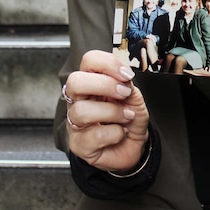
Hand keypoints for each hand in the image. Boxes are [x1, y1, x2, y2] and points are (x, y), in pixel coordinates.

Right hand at [63, 50, 149, 171]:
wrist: (132, 148)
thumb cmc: (129, 120)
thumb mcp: (135, 99)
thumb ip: (128, 86)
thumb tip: (124, 80)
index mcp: (91, 82)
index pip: (89, 61)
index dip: (108, 63)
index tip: (126, 75)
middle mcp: (79, 100)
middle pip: (75, 82)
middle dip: (105, 85)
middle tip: (124, 93)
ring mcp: (75, 122)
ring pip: (82, 110)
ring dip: (113, 112)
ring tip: (127, 116)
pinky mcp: (79, 144)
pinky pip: (94, 135)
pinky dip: (115, 134)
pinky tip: (120, 133)